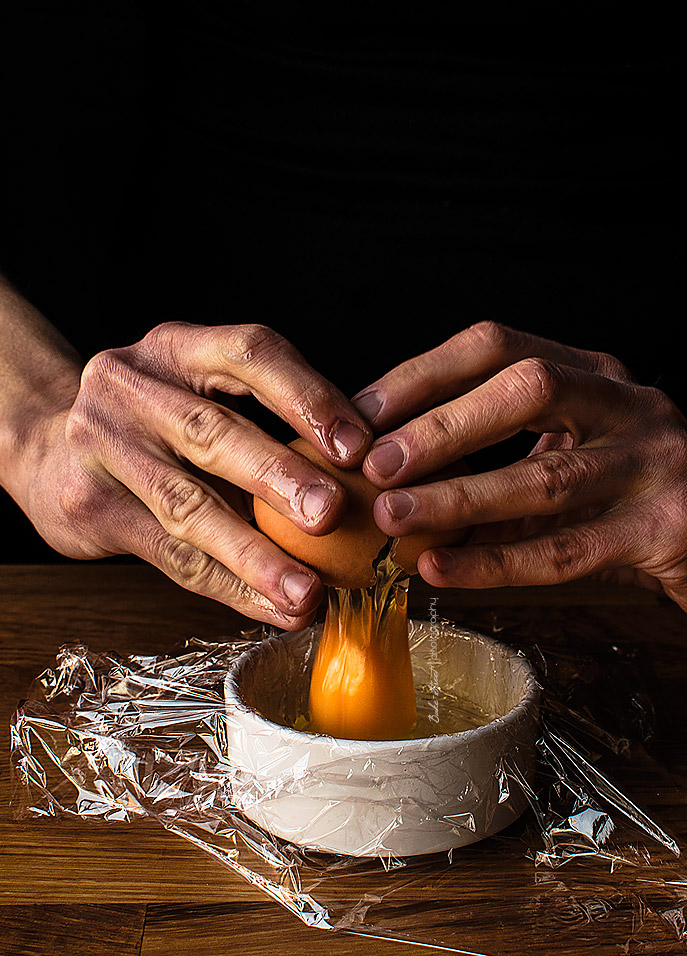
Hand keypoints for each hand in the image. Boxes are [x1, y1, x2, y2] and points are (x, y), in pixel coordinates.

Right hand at [20, 321, 371, 627]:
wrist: (45, 447)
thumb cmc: (156, 423)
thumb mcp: (200, 392)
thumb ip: (269, 419)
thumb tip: (373, 470)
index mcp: (178, 347)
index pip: (249, 353)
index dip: (306, 395)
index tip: (357, 444)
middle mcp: (132, 386)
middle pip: (212, 429)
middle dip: (277, 475)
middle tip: (332, 513)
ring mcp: (102, 445)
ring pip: (187, 505)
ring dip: (255, 554)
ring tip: (307, 592)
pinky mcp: (88, 506)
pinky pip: (170, 555)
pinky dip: (230, 586)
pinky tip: (274, 608)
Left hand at [354, 321, 686, 619]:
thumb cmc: (628, 497)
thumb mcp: (567, 455)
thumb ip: (492, 457)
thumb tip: (382, 478)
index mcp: (594, 372)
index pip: (498, 346)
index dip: (423, 375)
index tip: (357, 412)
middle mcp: (630, 402)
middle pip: (526, 389)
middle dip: (441, 427)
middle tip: (374, 465)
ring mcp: (657, 460)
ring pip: (546, 476)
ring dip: (459, 499)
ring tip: (391, 519)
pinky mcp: (672, 527)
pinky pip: (569, 549)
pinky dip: (497, 563)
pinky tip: (443, 571)